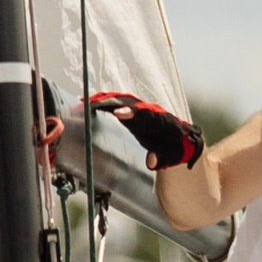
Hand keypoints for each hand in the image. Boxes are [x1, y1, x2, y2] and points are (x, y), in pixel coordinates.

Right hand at [86, 92, 202, 169]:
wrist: (180, 138)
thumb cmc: (175, 148)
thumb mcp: (172, 156)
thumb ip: (162, 158)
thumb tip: (152, 162)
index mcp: (159, 120)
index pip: (144, 113)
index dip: (132, 112)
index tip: (119, 113)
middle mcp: (147, 109)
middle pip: (126, 101)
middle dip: (108, 102)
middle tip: (87, 106)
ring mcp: (139, 108)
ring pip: (119, 99)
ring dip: (101, 100)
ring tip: (81, 105)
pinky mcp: (132, 109)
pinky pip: (115, 102)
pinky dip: (101, 102)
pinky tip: (86, 105)